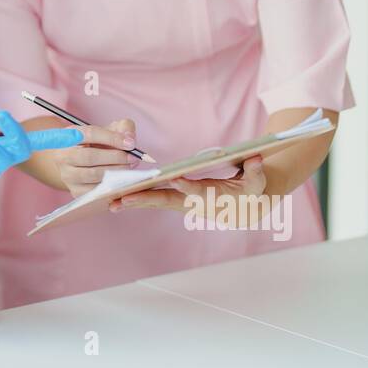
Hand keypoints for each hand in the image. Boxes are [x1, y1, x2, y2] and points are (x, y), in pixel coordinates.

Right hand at [46, 118, 138, 197]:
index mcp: (69, 135)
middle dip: (115, 157)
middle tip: (134, 158)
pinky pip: (96, 191)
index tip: (131, 144)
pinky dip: (112, 186)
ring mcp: (67, 175)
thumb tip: (130, 138)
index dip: (112, 138)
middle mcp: (63, 155)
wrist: (80, 163)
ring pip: (93, 175)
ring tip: (130, 168)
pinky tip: (124, 181)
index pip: (90, 134)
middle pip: (89, 156)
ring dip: (116, 172)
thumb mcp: (108, 130)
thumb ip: (122, 127)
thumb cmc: (98, 144)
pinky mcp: (75, 191)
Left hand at [109, 155, 269, 225]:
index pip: (197, 191)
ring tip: (110, 203)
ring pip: (155, 202)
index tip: (175, 180)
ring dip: (134, 202)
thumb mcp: (257, 181)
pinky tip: (117, 199)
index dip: (187, 187)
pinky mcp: (176, 201)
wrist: (245, 209)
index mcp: (212, 196)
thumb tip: (255, 158)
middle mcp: (193, 202)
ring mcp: (182, 203)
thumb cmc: (251, 191)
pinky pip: (153, 200)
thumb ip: (256, 171)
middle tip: (123, 199)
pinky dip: (137, 199)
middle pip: (167, 200)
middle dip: (145, 200)